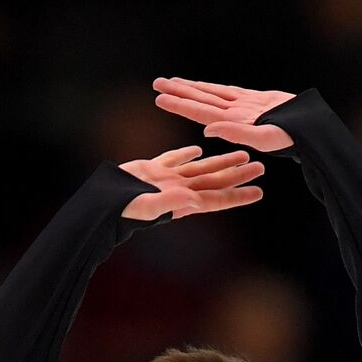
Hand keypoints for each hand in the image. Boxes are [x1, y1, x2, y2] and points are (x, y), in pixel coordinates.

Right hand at [119, 146, 264, 219]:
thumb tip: (194, 200)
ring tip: (240, 155)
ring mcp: (166, 181)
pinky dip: (186, 154)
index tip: (259, 192)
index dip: (238, 195)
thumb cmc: (122, 211)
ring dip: (220, 162)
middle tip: (260, 168)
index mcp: (181, 202)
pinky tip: (198, 149)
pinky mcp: (151, 171)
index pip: (216, 199)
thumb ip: (170, 203)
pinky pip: (174, 160)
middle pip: (215, 182)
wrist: (101, 206)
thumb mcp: (147, 207)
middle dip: (238, 176)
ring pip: (199, 169)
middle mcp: (178, 192)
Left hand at [153, 77, 295, 151]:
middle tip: (156, 84)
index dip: (180, 105)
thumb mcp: (264, 137)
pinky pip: (226, 93)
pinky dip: (211, 90)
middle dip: (178, 93)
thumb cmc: (291, 137)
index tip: (160, 98)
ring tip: (171, 82)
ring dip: (191, 90)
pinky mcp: (253, 102)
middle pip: (200, 102)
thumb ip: (236, 133)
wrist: (311, 131)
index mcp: (233, 124)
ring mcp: (242, 109)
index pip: (200, 113)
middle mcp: (233, 116)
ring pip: (210, 96)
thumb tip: (207, 130)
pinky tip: (200, 87)